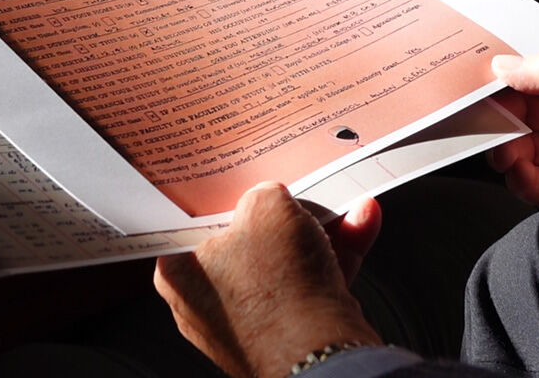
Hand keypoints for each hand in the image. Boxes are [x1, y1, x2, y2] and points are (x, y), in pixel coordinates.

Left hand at [155, 182, 382, 377]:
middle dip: (287, 217)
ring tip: (343, 208)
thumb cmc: (278, 288)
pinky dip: (335, 258)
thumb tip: (270, 199)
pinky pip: (310, 285)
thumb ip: (264, 195)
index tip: (249, 186)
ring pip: (286, 263)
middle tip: (300, 197)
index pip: (199, 226)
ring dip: (320, 233)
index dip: (228, 200)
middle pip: (250, 242)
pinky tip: (358, 227)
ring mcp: (250, 323)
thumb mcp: (268, 208)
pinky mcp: (288, 335)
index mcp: (180, 275)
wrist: (319, 352)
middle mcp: (209, 304)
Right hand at [489, 51, 538, 260]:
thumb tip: (504, 65)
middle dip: (499, 118)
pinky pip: (531, 185)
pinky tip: (524, 170)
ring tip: (508, 149)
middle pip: (518, 117)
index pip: (531, 81)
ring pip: (518, 151)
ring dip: (506, 148)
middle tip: (485, 120)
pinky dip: (520, 177)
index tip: (478, 84)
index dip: (505, 82)